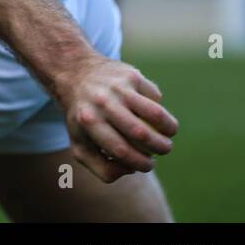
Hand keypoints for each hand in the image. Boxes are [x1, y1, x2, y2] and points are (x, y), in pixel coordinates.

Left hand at [61, 57, 178, 181]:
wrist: (74, 73)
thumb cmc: (83, 118)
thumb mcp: (80, 144)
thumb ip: (102, 168)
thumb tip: (131, 171)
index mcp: (88, 122)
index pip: (121, 150)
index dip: (141, 163)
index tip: (149, 165)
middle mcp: (102, 102)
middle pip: (141, 133)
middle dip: (160, 148)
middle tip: (164, 150)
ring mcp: (117, 86)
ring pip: (155, 113)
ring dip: (169, 129)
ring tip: (168, 135)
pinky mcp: (131, 74)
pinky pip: (155, 97)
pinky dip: (158, 107)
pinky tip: (151, 112)